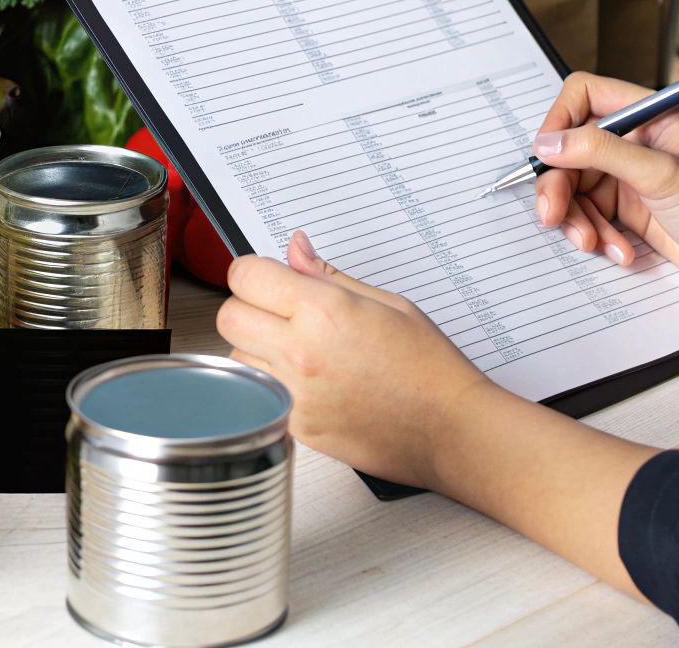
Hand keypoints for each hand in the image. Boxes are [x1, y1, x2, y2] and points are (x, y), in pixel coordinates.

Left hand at [216, 231, 486, 487]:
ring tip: (297, 351)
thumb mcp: (386, 304)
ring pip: (236, 355)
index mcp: (323, 311)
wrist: (449, 430)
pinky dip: (269, 383)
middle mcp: (300, 351)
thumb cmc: (429, 367)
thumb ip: (328, 276)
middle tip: (279, 312)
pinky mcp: (294, 427)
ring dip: (255, 347)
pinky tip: (304, 381)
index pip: (245, 275)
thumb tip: (295, 248)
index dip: (256, 272)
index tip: (270, 278)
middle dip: (248, 306)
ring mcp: (294, 393)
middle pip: (228, 314)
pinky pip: (257, 392)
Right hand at [532, 72, 678, 301]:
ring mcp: (631, 178)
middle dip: (558, 187)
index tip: (547, 157)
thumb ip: (601, 152)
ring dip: (576, 220)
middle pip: (568, 151)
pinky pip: (590, 217)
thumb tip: (548, 142)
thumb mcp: (663, 177)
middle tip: (553, 216)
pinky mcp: (631, 211)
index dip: (558, 123)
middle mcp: (635, 143)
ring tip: (594, 243)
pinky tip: (621, 251)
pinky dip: (596, 236)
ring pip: (574, 189)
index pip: (583, 97)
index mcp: (648, 118)